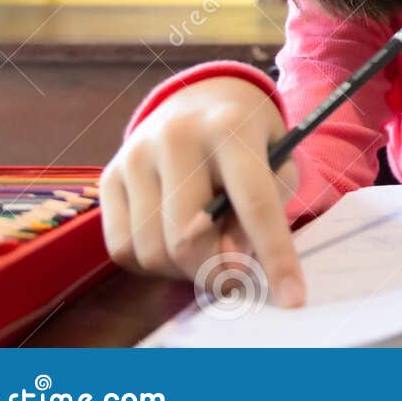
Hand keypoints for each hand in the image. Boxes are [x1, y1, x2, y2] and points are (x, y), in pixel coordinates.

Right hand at [101, 76, 304, 305]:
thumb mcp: (277, 164)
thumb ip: (267, 212)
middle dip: (215, 272)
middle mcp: (177, 136)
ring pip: (152, 250)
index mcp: (231, 126)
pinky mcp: (108, 176)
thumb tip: (230, 264)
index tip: (293, 298)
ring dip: (183, 270)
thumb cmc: (249, 142)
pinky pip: (122, 248)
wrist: (198, 103)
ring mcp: (136, 155)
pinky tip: (173, 240)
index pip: (255, 202)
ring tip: (206, 250)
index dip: (275, 255)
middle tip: (235, 274)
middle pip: (188, 238)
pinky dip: (151, 263)